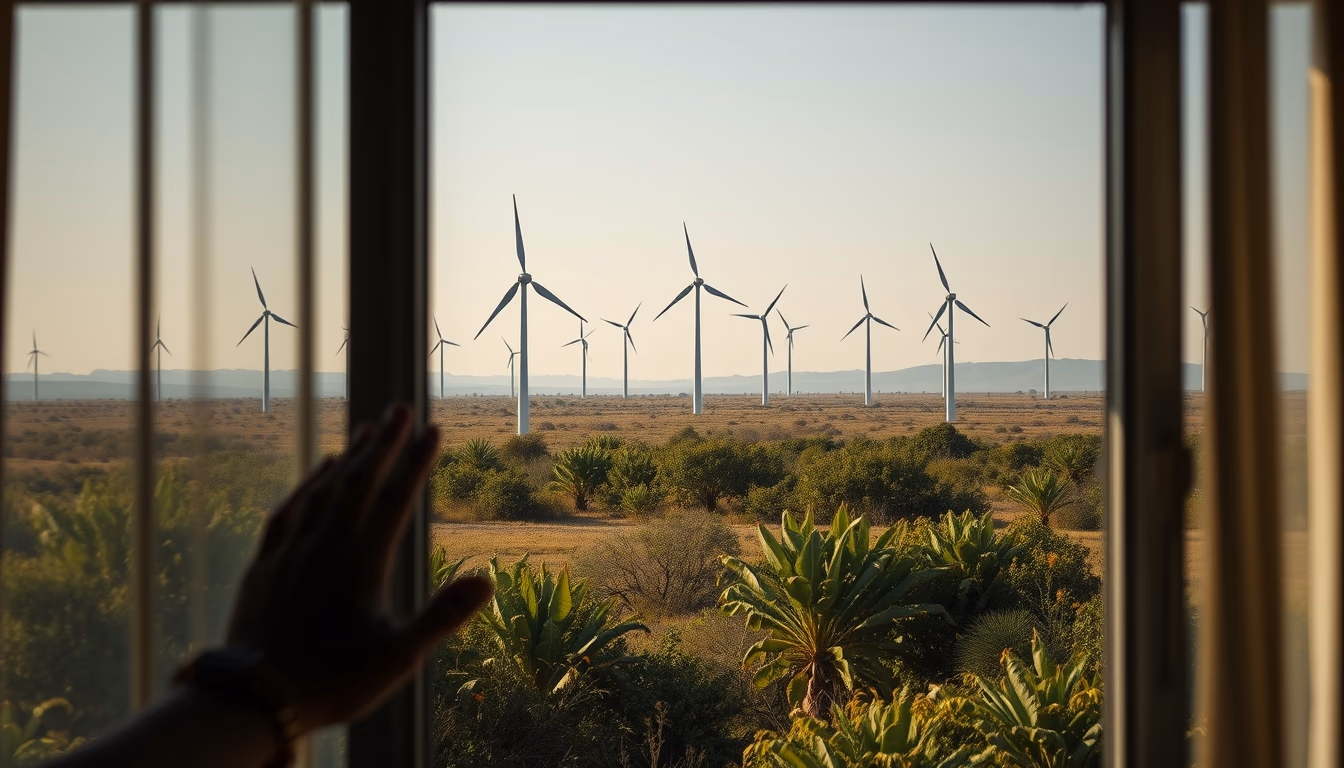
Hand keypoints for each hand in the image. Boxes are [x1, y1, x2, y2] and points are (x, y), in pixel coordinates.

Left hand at [224, 403, 491, 734]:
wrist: (253, 699)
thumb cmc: (332, 682)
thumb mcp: (398, 657)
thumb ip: (442, 616)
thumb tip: (486, 582)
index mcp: (361, 561)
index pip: (395, 498)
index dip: (417, 461)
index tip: (434, 429)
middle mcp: (326, 545)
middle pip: (358, 480)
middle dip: (383, 442)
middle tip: (401, 408)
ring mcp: (292, 551)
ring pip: (323, 489)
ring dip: (347, 456)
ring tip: (366, 429)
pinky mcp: (265, 564)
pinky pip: (290, 510)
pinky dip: (308, 484)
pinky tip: (318, 471)